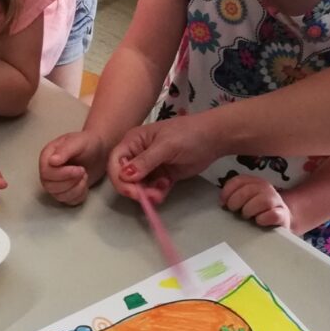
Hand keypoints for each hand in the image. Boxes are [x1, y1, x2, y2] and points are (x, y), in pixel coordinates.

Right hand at [39, 131, 108, 205]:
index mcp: (47, 156)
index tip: (79, 169)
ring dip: (75, 189)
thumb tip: (52, 161)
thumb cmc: (88, 142)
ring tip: (85, 175)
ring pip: (59, 196)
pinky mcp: (67, 191)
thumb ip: (65, 150)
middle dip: (70, 182)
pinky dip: (79, 195)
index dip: (62, 174)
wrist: (100, 149)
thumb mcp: (78, 142)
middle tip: (83, 171)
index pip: (46, 173)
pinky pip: (69, 201)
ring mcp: (57, 183)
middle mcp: (49, 170)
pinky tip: (85, 184)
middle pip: (50, 187)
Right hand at [106, 115, 225, 202]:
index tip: (131, 191)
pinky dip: (157, 192)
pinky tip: (166, 187)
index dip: (119, 178)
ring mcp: (150, 166)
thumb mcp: (166, 146)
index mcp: (133, 141)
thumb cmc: (188, 134)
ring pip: (140, 186)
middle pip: (125, 177)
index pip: (115, 162)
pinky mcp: (162, 176)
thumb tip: (124, 175)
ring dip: (147, 193)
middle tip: (151, 196)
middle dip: (136, 189)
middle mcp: (138, 154)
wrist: (214, 138)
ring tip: (161, 192)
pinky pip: (153, 189)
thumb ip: (145, 161)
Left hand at [220, 174, 291, 228]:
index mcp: (256, 183)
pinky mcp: (283, 216)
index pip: (240, 180)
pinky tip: (258, 221)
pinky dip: (263, 219)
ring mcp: (277, 202)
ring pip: (263, 200)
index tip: (223, 202)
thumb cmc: (257, 212)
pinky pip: (274, 215)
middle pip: (249, 189)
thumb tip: (222, 202)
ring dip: (250, 209)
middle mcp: (267, 189)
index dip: (228, 191)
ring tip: (247, 216)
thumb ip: (234, 197)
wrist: (277, 224)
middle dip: (237, 201)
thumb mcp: (244, 201)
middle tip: (234, 210)